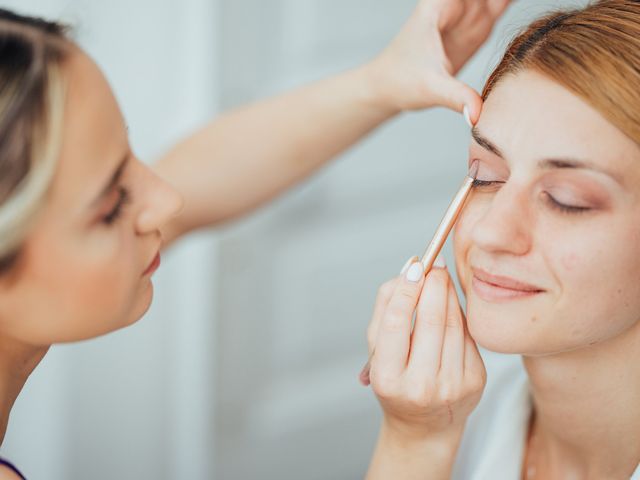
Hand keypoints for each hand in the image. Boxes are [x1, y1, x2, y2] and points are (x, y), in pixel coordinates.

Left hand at [364, 0, 511, 121]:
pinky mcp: (477, 28)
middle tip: (516, 1)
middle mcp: (456, 5)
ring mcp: (468, 15)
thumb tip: (478, 115)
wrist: (388, 89)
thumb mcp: (430, 89)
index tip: (503, 0)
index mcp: (441, 5)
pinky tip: (525, 3)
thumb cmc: (400, 82)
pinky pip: (501, 5)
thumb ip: (456, 97)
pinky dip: (511, 2)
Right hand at [364, 256, 485, 439]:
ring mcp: (452, 386)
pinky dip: (459, 315)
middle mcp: (420, 386)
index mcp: (388, 378)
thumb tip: (408, 269)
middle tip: (434, 264)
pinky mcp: (476, 382)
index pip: (397, 322)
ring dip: (448, 294)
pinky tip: (450, 308)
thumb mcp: (377, 350)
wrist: (423, 425)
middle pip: (431, 319)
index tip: (414, 266)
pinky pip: (467, 335)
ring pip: (454, 324)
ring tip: (440, 281)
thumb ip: (386, 308)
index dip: (406, 288)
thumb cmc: (396, 379)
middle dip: (434, 284)